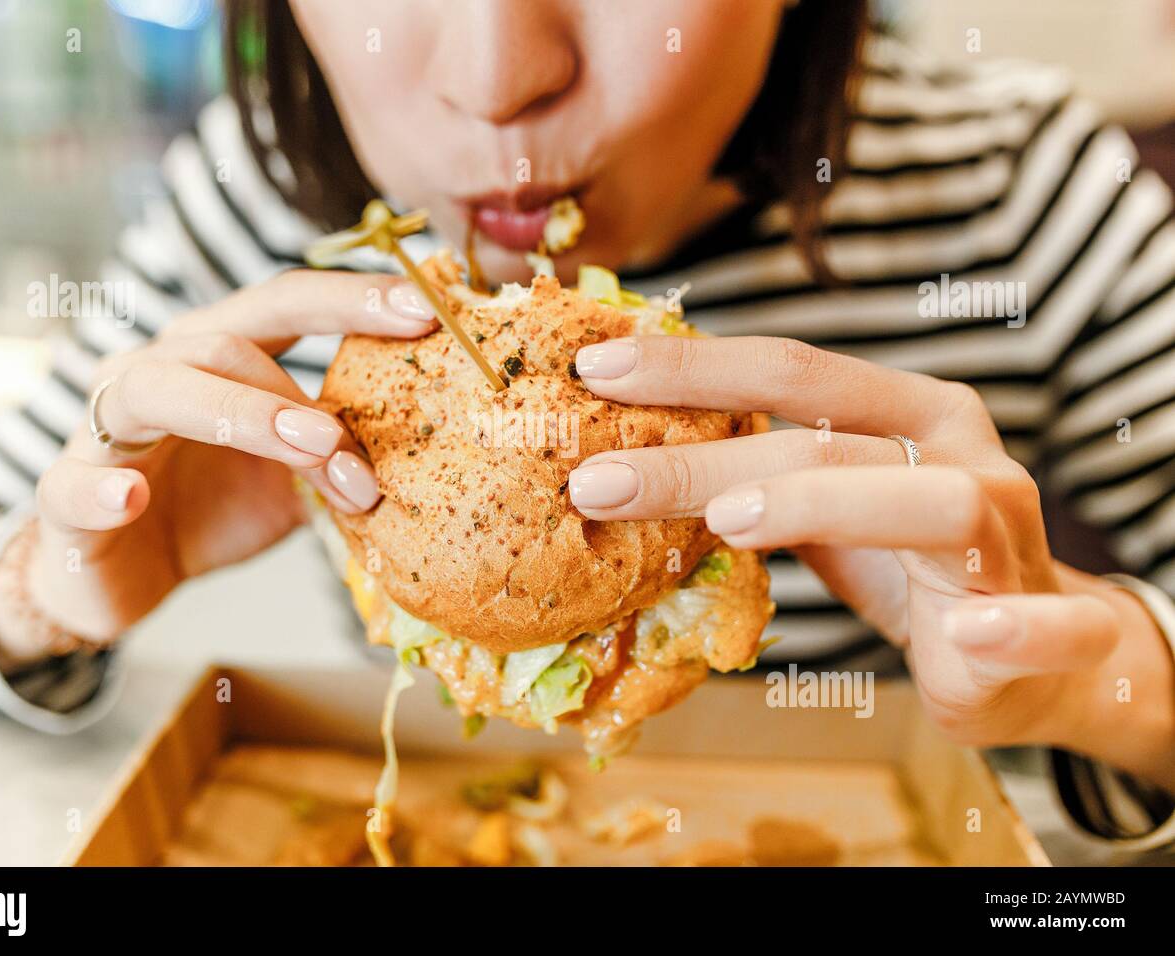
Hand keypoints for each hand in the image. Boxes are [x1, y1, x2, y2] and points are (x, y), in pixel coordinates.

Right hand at [0, 270, 436, 660]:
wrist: (119, 576)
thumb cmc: (210, 509)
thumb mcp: (292, 480)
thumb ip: (340, 455)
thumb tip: (432, 449)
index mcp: (217, 357)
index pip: (283, 305)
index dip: (348, 299)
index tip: (424, 311)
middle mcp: (159, 370)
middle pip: (225, 340)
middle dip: (300, 388)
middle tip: (358, 435)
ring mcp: (106, 428)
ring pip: (158, 391)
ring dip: (242, 417)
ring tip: (309, 451)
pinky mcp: (66, 495)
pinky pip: (75, 484)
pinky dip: (102, 489)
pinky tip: (130, 498)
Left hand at [567, 334, 1174, 788]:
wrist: (1036, 651)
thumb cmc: (910, 563)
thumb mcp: (825, 511)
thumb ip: (758, 479)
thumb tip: (626, 460)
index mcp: (909, 411)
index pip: (793, 371)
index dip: (694, 368)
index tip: (594, 372)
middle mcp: (962, 453)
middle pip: (827, 439)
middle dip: (704, 457)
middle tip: (598, 481)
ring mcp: (1011, 533)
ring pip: (932, 501)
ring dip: (824, 505)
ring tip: (729, 522)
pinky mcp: (1057, 620)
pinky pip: (1050, 622)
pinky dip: (1012, 627)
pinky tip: (965, 634)